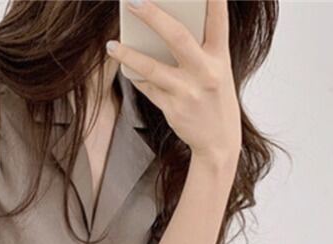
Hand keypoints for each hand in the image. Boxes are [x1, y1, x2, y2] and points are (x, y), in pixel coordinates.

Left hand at [107, 0, 240, 163]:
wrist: (219, 141)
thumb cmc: (214, 98)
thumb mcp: (217, 70)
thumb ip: (199, 49)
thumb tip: (163, 28)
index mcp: (221, 57)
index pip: (217, 20)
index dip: (212, 0)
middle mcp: (205, 72)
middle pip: (177, 37)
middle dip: (154, 16)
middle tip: (133, 1)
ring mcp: (188, 92)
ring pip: (152, 68)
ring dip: (128, 55)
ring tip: (111, 45)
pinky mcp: (173, 108)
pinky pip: (147, 87)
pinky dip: (135, 76)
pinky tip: (124, 67)